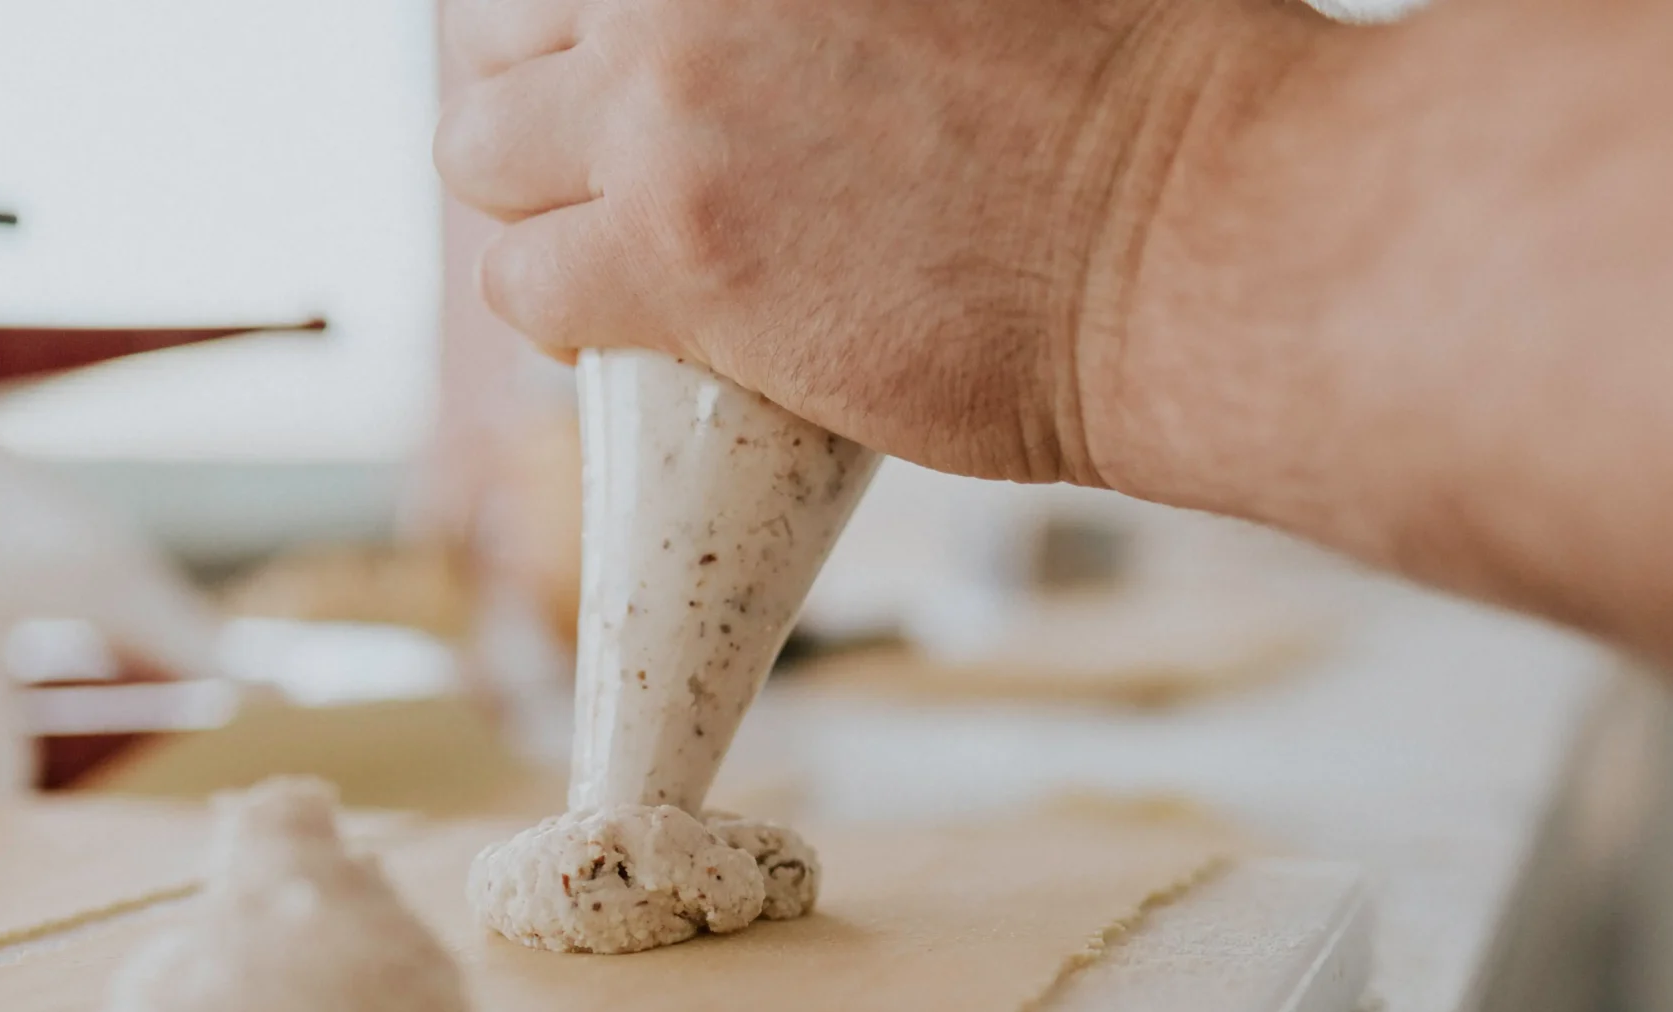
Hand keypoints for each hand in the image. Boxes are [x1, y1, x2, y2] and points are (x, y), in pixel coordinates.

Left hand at [435, 0, 1318, 482]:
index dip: (585, 23)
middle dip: (543, 95)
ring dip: (536, 201)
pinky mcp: (676, 249)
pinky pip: (520, 279)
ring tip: (614, 246)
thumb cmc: (1134, 94)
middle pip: (500, 23)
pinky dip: (559, 309)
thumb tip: (785, 40)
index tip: (617, 69)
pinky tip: (627, 321)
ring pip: (478, 149)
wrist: (1194, 239)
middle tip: (611, 160)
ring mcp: (673, 99)